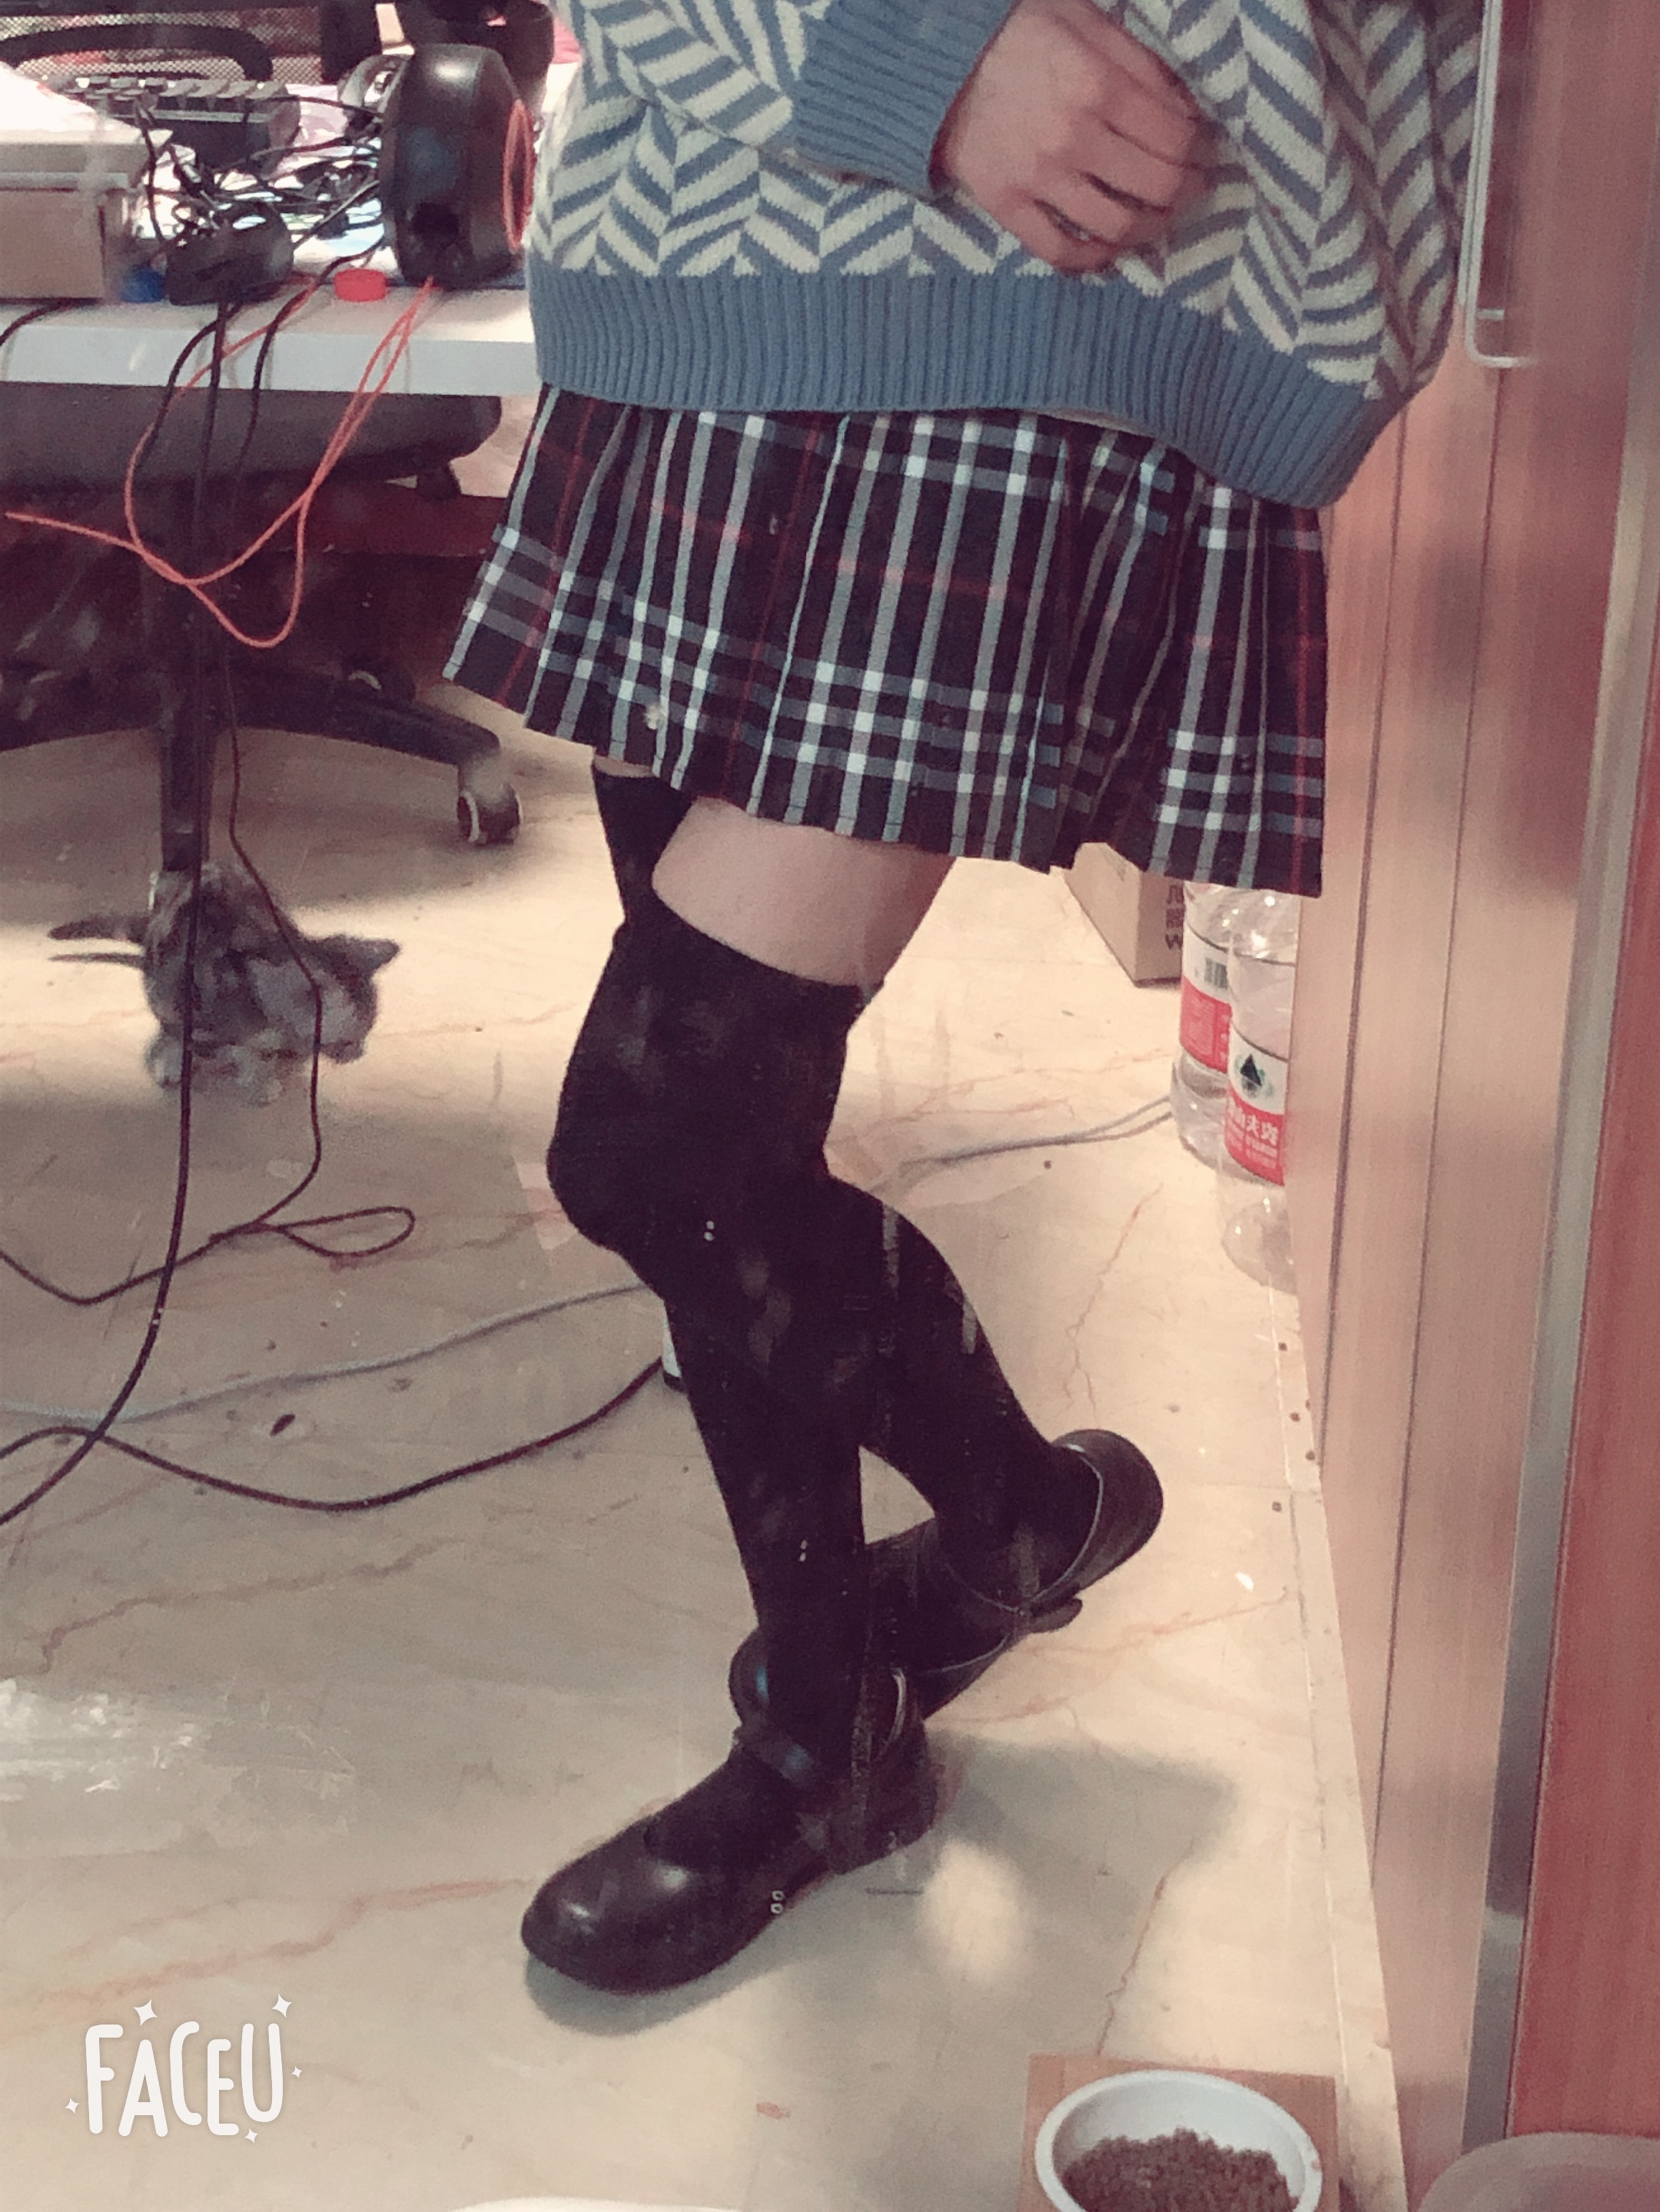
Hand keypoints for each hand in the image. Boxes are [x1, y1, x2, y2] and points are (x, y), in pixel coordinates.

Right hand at [935, 0, 1212, 274]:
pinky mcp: (1007, 205)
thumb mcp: (1085, 19)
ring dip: (1150, 227)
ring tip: (1158, 218)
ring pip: (1117, 225)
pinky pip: (1059, 249)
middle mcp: (1073, 138)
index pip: (1175, 137)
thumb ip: (1139, 62)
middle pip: (1157, 186)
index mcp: (1098, 85)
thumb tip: (1185, 108)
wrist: (937, 61)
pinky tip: (1107, 247)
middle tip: (1192, 187)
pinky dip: (1091, 257)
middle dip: (1187, 190)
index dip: (1201, 149)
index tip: (1203, 150)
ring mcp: (1039, 178)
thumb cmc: (1017, 32)